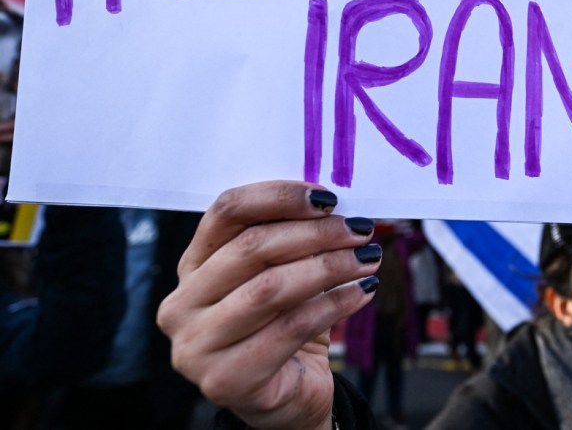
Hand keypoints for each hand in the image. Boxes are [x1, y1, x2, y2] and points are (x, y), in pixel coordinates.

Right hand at [157, 181, 379, 429]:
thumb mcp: (283, 275)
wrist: (287, 396)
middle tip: (360, 230)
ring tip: (368, 259)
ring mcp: (196, 345)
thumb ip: (294, 239)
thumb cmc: (284, 325)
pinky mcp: (225, 380)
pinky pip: (291, 328)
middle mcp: (182, 303)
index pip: (227, 211)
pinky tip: (362, 291)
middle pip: (252, 248)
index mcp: (192, 265)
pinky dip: (334, 304)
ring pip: (270, 288)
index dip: (278, 196)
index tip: (327, 197)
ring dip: (329, 267)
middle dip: (315, 234)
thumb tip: (341, 208)